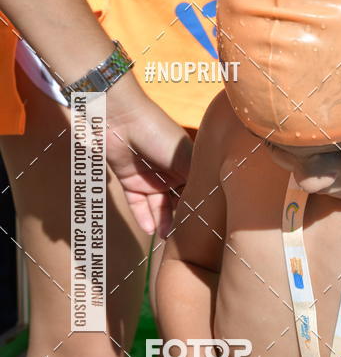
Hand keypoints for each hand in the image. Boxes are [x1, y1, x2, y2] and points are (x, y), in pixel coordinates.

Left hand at [105, 77, 192, 236]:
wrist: (118, 117)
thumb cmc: (157, 131)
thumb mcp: (184, 157)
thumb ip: (196, 182)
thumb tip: (208, 207)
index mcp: (189, 163)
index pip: (197, 192)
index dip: (200, 208)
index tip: (205, 228)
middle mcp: (171, 172)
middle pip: (178, 202)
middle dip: (181, 219)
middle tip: (186, 239)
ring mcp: (150, 177)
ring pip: (158, 206)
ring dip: (162, 222)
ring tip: (168, 238)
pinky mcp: (129, 181)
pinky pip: (138, 204)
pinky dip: (143, 217)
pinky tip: (151, 230)